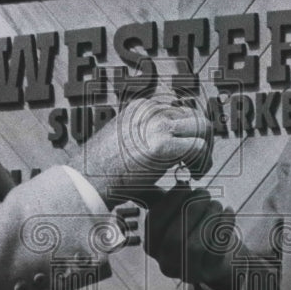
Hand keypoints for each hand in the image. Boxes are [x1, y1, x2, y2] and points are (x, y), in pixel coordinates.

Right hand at [70, 98, 211, 206]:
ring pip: (202, 127)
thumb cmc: (103, 172)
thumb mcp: (127, 146)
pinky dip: (200, 163)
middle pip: (194, 115)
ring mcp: (156, 124)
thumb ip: (149, 143)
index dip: (189, 134)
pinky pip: (198, 147)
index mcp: (141, 108)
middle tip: (196, 166)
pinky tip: (189, 176)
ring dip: (204, 151)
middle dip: (202, 140)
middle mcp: (150, 110)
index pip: (180, 111)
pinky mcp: (161, 143)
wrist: (85, 182)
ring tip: (194, 172)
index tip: (186, 156)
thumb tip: (174, 159)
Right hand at [144, 185, 236, 286]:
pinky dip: (224, 227)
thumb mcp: (175, 213)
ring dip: (208, 219)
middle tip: (205, 193)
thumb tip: (173, 179)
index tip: (185, 184)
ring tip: (216, 203)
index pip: (154, 224)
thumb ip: (166, 198)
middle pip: (174, 238)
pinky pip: (216, 251)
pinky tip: (228, 211)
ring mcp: (187, 272)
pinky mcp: (209, 273)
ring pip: (194, 247)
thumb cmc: (192, 227)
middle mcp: (165, 263)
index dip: (170, 201)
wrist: (217, 253)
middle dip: (191, 210)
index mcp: (152, 245)